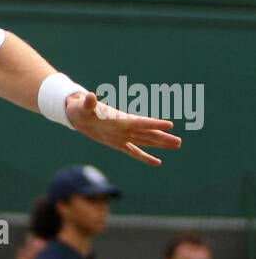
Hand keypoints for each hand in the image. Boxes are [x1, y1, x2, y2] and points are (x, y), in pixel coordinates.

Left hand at [65, 91, 182, 164]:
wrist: (79, 115)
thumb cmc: (80, 109)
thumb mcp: (82, 107)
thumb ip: (88, 103)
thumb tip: (89, 96)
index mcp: (120, 119)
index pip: (140, 122)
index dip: (154, 124)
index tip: (169, 125)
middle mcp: (125, 127)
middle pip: (148, 134)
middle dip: (163, 138)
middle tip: (179, 142)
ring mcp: (123, 136)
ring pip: (145, 141)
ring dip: (160, 144)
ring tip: (177, 145)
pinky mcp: (118, 143)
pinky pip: (134, 152)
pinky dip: (144, 157)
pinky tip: (157, 162)